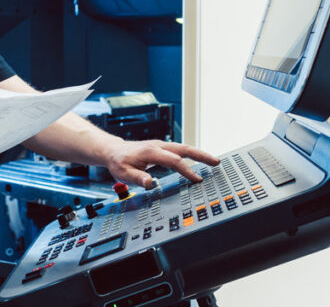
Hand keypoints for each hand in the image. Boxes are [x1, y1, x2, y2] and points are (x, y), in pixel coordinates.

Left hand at [103, 140, 220, 188]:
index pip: (174, 161)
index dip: (187, 170)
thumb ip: (138, 179)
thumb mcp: (124, 174)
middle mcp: (159, 146)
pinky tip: (198, 159)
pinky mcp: (162, 148)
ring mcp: (161, 145)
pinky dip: (191, 153)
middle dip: (201, 155)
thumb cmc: (119, 163)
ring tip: (213, 161)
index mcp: (152, 152)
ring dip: (199, 153)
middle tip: (216, 162)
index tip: (197, 179)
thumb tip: (151, 183)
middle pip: (185, 149)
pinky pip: (180, 150)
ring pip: (184, 148)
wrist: (113, 151)